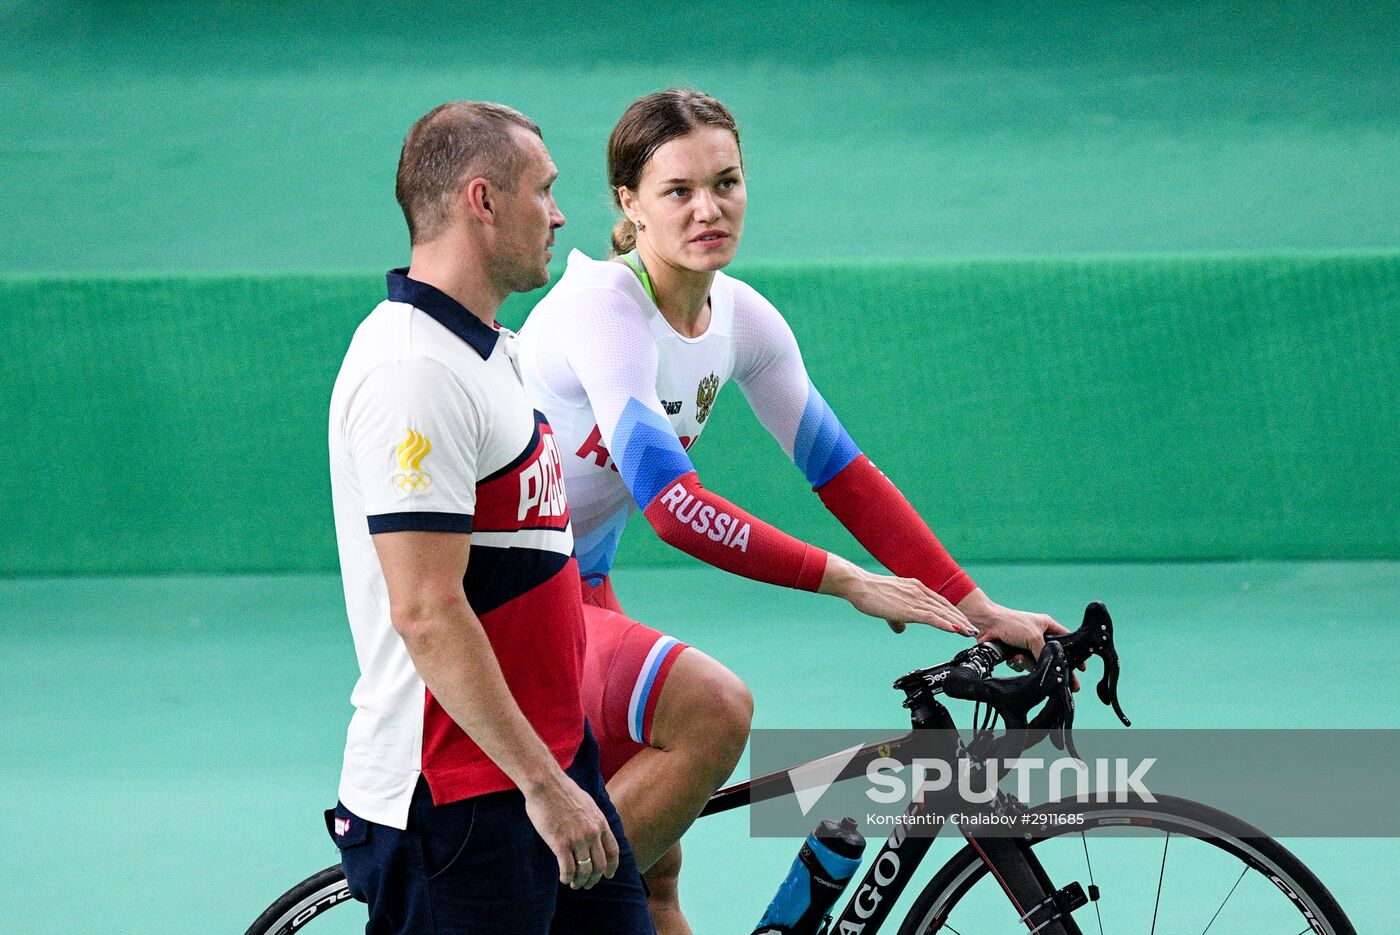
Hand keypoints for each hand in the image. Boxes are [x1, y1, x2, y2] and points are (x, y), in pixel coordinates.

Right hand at [522, 771, 619, 889]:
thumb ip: (594, 820)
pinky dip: (567, 878)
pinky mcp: (560, 843)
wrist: (546, 784)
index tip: (608, 875)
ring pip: (584, 870)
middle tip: (587, 884)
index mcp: (601, 823)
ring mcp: (577, 839)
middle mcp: (592, 833)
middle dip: (594, 878)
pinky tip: (564, 879)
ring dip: (580, 882)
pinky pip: (568, 869)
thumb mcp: (588, 804)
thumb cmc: (563, 792)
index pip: (613, 851)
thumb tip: (596, 831)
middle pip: (599, 865)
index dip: (612, 866)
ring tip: (574, 884)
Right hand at [821, 555, 976, 636]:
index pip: (939, 602)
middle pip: (945, 607)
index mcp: (915, 588)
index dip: (953, 613)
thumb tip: (901, 629)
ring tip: (969, 632)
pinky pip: (931, 617)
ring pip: (942, 613)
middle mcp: (919, 592)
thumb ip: (897, 618)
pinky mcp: (908, 608)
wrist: (858, 585)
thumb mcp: (887, 606)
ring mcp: (915, 599)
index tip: (962, 622)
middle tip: (973, 629)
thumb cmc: (869, 593)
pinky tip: (954, 630)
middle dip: (960, 619)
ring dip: (958, 623)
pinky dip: (945, 624)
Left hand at [958, 590, 1084, 688]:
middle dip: (1050, 666)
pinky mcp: (1016, 653)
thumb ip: (1044, 652)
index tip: (1081, 667)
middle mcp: (1039, 636)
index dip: (1074, 654)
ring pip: (1036, 663)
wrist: (986, 625)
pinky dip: (1017, 663)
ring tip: (1019, 656)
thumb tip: (1049, 666)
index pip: (1066, 641)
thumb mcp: (1033, 636)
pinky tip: (1012, 657)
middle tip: (1066, 683)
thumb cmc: (1010, 622)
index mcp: (1047, 626)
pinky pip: (1023, 665)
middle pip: (1051, 656)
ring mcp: (1027, 645)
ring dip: (1027, 663)